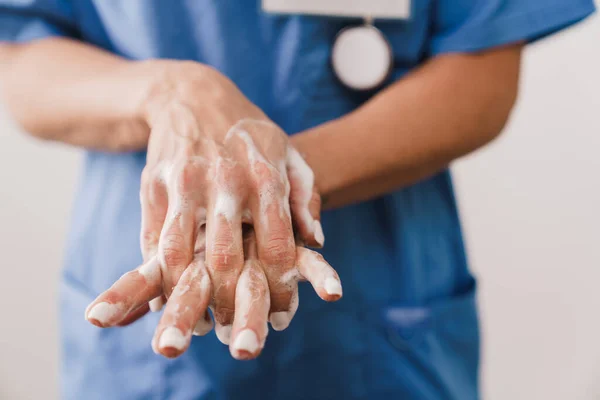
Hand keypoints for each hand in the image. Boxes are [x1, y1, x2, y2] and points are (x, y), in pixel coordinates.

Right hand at [84, 61, 340, 355]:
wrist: (191, 96)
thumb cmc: (248, 133)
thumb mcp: (288, 154)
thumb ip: (306, 197)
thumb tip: (317, 241)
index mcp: (267, 177)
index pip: (278, 245)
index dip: (281, 287)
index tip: (281, 315)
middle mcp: (227, 182)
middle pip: (228, 258)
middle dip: (233, 302)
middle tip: (237, 329)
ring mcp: (186, 183)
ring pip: (182, 254)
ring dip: (188, 297)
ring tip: (200, 322)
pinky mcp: (154, 185)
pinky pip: (153, 240)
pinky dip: (158, 275)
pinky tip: (167, 296)